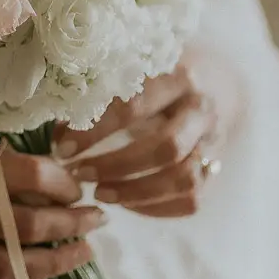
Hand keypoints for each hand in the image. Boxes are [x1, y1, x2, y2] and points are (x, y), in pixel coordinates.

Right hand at [0, 119, 105, 278]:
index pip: (30, 177)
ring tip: (79, 256)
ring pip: (3, 267)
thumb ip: (2, 153)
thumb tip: (62, 170)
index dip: (64, 185)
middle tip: (96, 221)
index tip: (79, 188)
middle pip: (25, 227)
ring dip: (51, 265)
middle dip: (71, 226)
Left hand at [55, 48, 241, 218]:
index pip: (135, 108)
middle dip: (117, 166)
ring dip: (136, 193)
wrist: (220, 81)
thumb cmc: (163, 74)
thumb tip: (58, 133)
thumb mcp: (136, 69)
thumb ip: (102, 96)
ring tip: (100, 194)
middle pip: (165, 147)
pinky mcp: (217, 167)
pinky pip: (192, 199)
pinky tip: (128, 204)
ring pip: (182, 178)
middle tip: (80, 174)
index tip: (63, 148)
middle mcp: (201, 109)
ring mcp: (213, 141)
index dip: (95, 132)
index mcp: (177, 75)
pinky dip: (158, 208)